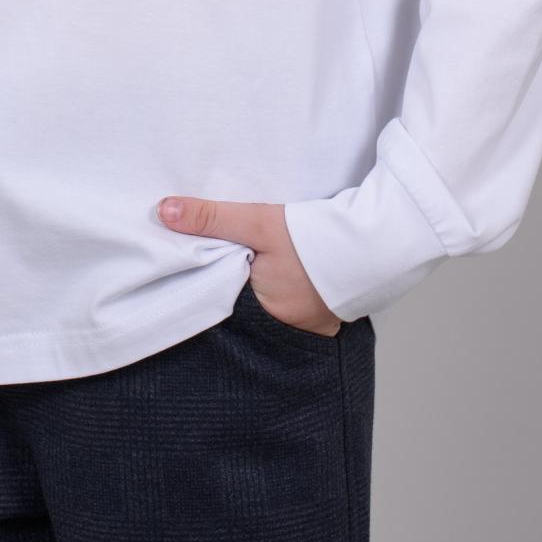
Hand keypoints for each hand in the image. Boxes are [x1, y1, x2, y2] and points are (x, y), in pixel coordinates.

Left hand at [156, 195, 343, 336]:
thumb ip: (212, 218)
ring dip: (263, 292)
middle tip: (225, 268)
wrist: (378, 240)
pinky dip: (287, 292)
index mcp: (262, 313)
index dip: (210, 285)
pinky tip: (286, 274)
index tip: (194, 269)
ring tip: (253, 269)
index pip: (222, 304)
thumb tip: (163, 212)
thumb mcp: (258, 222)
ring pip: (271, 309)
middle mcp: (286, 329)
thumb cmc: (316, 236)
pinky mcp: (328, 316)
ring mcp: (310, 327)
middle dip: (235, 292)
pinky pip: (296, 307)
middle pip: (246, 310)